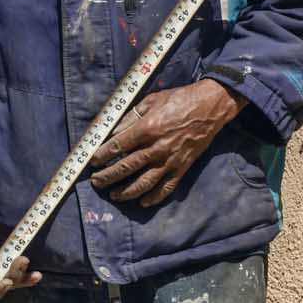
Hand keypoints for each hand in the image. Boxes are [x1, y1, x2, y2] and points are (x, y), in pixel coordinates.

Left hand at [87, 79, 239, 206]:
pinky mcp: (183, 167)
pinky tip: (143, 202)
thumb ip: (130, 117)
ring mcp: (171, 160)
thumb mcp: (151, 101)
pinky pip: (167, 187)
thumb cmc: (179, 100)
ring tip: (114, 195)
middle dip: (108, 176)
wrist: (210, 106)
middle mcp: (158, 147)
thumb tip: (112, 131)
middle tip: (96, 182)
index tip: (92, 161)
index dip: (102, 155)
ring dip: (127, 191)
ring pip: (144, 182)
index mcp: (147, 128)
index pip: (118, 146)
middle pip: (127, 167)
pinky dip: (154, 197)